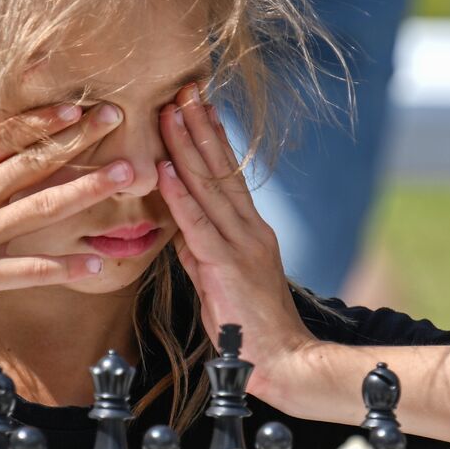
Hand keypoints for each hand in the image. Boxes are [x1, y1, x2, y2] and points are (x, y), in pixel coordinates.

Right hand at [0, 102, 132, 317]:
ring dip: (90, 190)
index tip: (77, 106)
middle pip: (36, 162)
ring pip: (45, 208)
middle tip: (118, 120)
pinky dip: (66, 267)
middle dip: (80, 140)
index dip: (45, 120)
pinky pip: (31, 269)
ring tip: (128, 175)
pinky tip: (99, 264)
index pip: (6, 137)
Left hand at [156, 83, 316, 407]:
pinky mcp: (228, 265)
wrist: (281, 360)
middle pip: (221, 169)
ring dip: (187, 147)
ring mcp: (241, 244)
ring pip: (209, 186)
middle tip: (184, 88)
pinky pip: (199, 224)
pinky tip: (167, 169)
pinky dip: (181, 195)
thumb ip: (202, 251)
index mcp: (251, 230)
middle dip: (199, 126)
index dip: (211, 139)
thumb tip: (180, 230)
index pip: (228, 175)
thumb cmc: (251, 328)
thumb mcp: (220, 281)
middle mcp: (250, 228)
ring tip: (170, 111)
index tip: (197, 105)